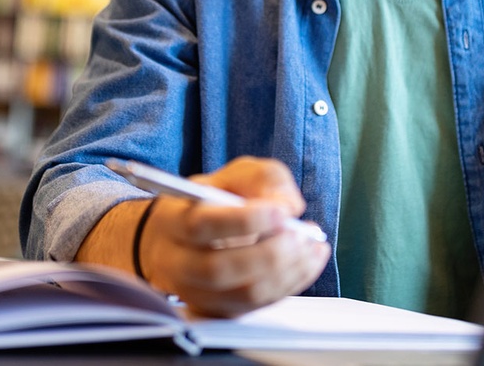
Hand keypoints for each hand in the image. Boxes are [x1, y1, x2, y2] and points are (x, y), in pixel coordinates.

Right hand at [139, 156, 329, 317]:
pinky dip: (291, 283)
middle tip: (299, 235)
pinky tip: (308, 260)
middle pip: (218, 270)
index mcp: (173, 219)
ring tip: (310, 245)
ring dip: (286, 271)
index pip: (201, 226)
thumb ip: (263, 179)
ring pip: (243, 294)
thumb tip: (288, 207)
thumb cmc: (215, 200)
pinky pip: (258, 306)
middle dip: (268, 254)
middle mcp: (178, 262)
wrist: (190, 235)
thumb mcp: (236, 175)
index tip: (280, 212)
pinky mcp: (220, 309)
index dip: (244, 221)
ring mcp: (197, 292)